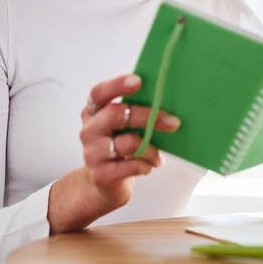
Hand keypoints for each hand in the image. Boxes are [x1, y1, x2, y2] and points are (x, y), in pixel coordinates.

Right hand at [48, 73, 180, 233]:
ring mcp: (92, 152)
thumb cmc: (119, 145)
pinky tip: (148, 166)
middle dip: (147, 117)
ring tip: (157, 155)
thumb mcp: (122, 125)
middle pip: (116, 114)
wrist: (103, 182)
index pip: (100, 93)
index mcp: (94, 111)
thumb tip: (163, 97)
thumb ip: (132, 110)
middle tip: (173, 122)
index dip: (117, 85)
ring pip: (127, 143)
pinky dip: (146, 165)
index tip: (139, 81)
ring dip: (150, 149)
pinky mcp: (101, 174)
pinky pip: (131, 166)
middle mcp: (89, 129)